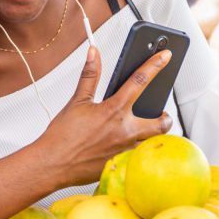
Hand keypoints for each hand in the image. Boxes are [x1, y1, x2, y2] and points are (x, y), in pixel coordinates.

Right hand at [38, 46, 172, 185]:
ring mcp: (125, 150)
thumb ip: (90, 76)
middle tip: (161, 114)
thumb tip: (93, 53)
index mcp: (114, 110)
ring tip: (148, 131)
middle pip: (161, 123)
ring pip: (153, 143)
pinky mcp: (121, 165)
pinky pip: (140, 159)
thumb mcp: (77, 101)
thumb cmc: (62, 136)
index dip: (155, 65)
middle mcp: (124, 131)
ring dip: (154, 136)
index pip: (140, 81)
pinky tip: (131, 148)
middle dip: (165, 117)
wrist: (52, 164)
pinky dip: (140, 152)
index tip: (166, 56)